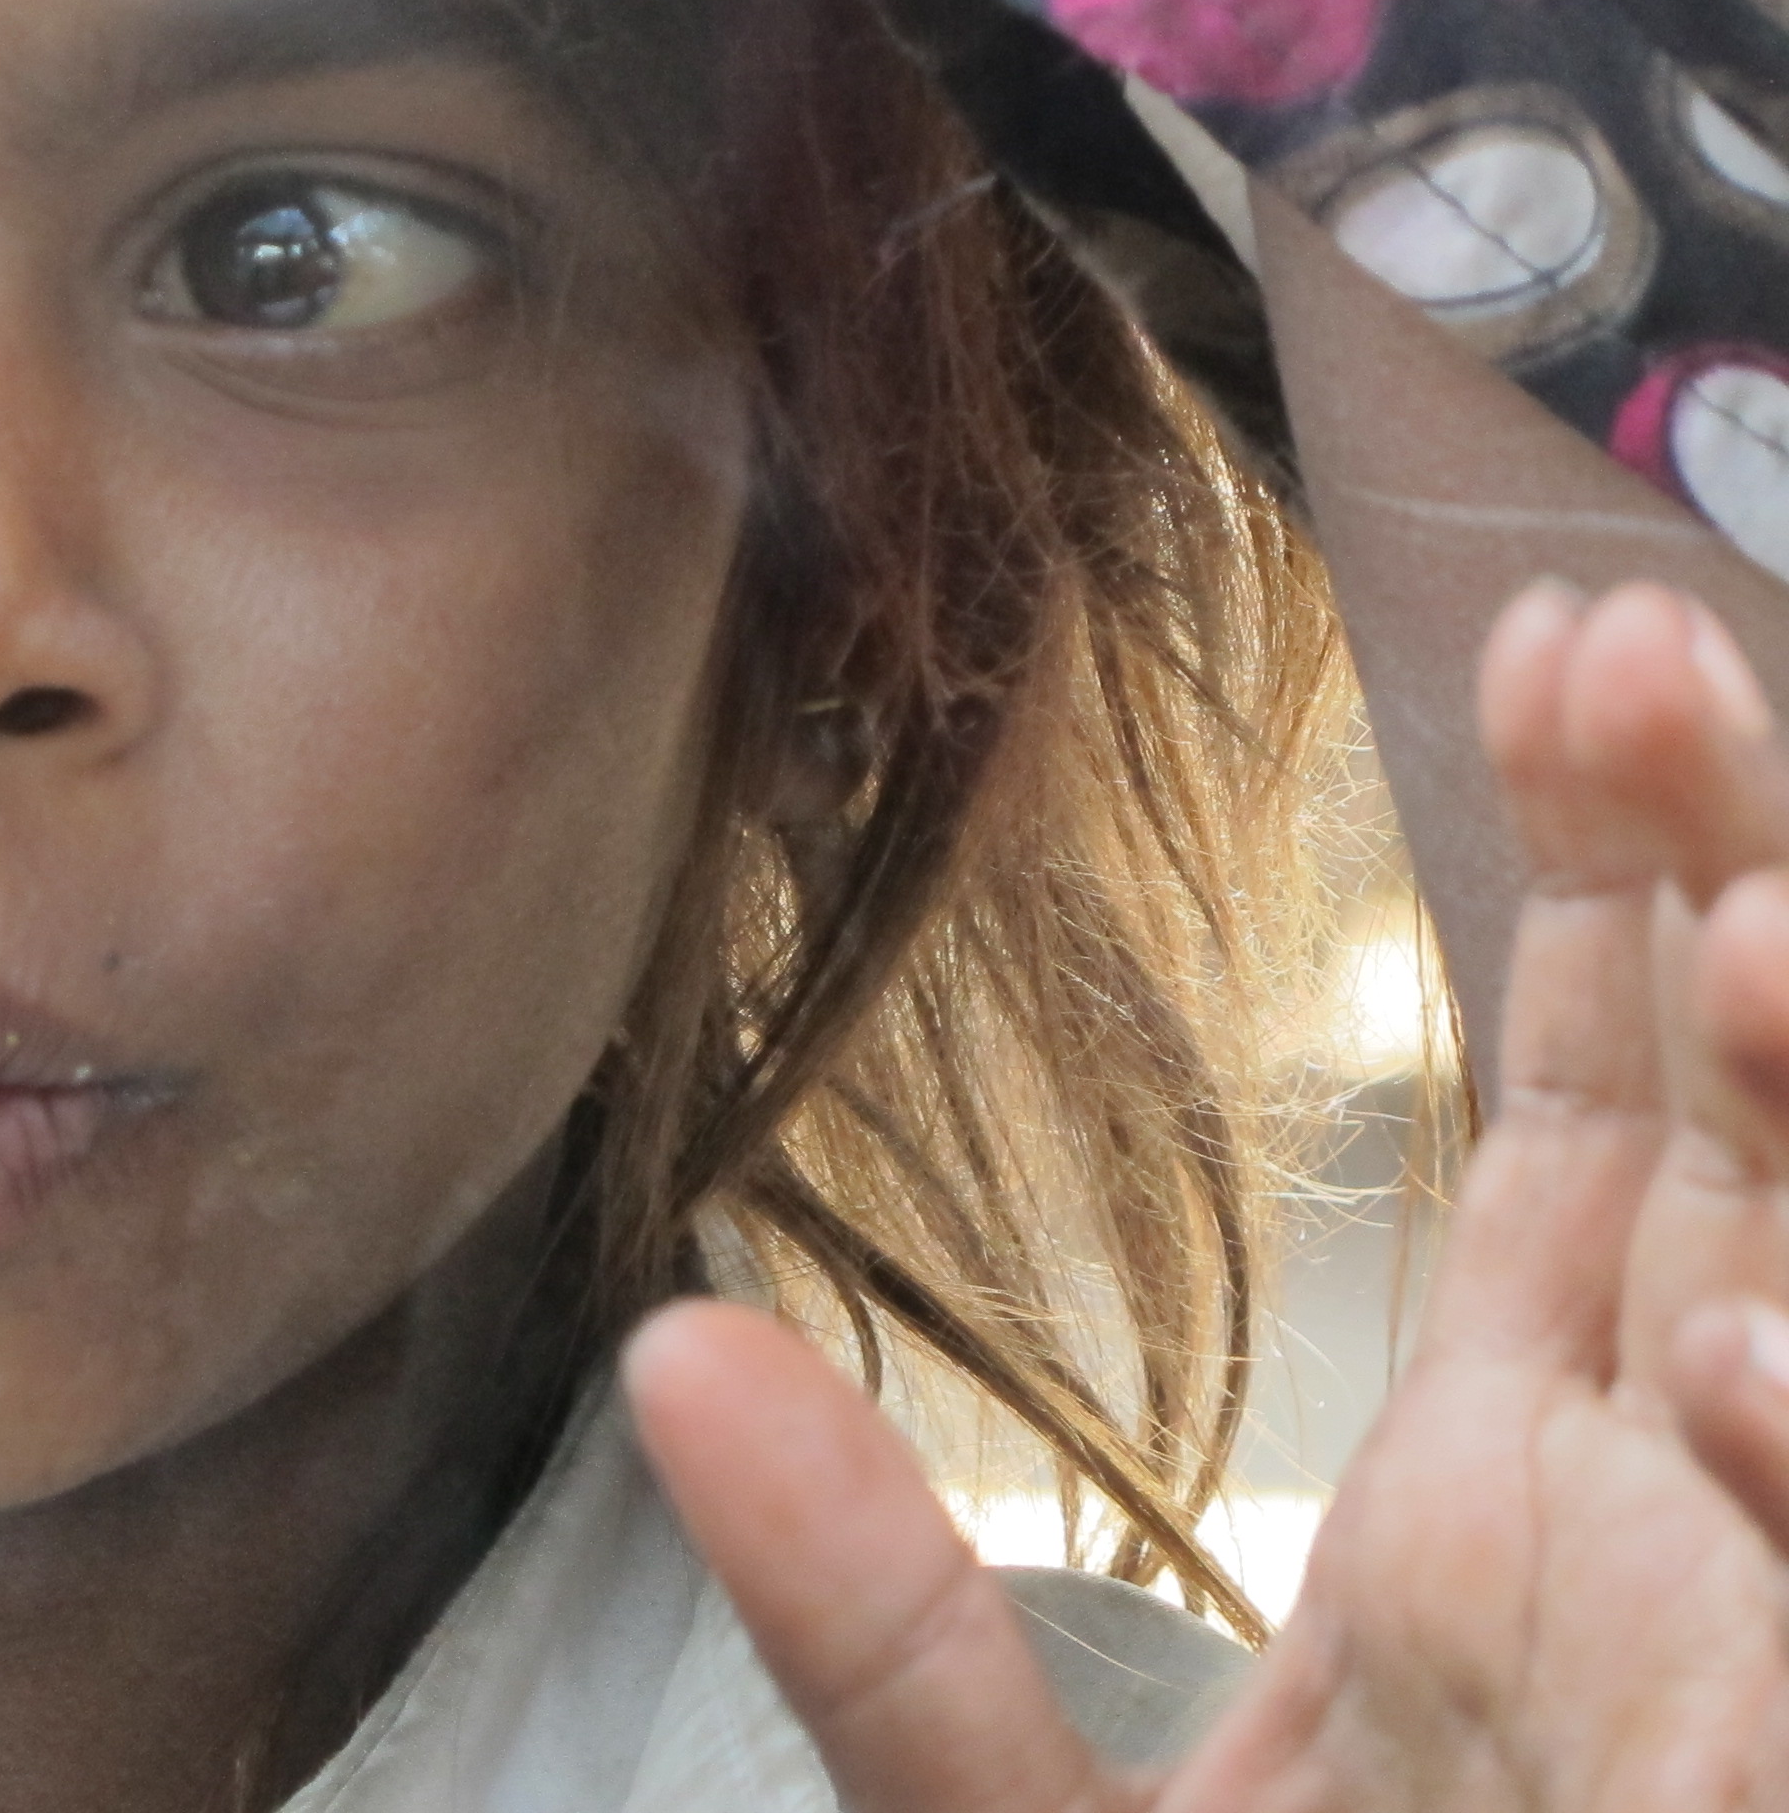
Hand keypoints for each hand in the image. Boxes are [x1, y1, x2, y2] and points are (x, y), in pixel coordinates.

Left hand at [627, 577, 1788, 1810]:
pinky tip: (1760, 1376)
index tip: (1546, 651)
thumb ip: (880, 1635)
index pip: (1609, 1148)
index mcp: (1525, 1529)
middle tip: (1635, 653)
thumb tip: (672, 1354)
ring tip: (1761, 951)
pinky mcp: (1777, 1788)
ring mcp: (1760, 1670)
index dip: (1615, 898)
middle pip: (1761, 1180)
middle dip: (1748, 910)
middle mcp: (1689, 1560)